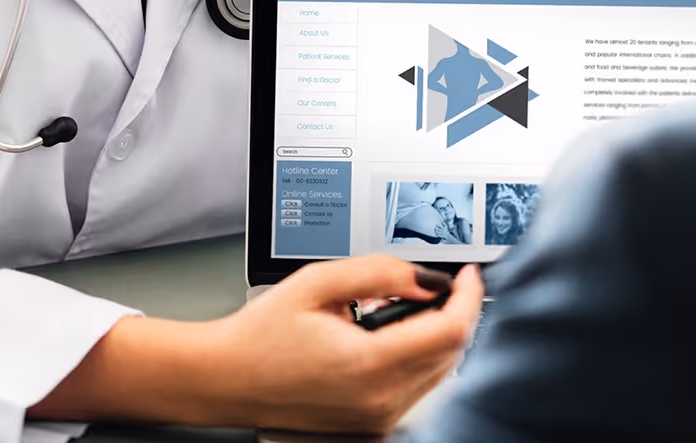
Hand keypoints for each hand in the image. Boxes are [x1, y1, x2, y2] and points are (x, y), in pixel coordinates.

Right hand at [28, 256, 482, 433]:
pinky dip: (418, 357)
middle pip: (452, 351)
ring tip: (398, 308)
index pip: (451, 331)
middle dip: (454, 311)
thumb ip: (378, 273)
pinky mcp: (374, 423)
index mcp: (368, 365)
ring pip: (440, 371)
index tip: (468, 274)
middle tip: (432, 283)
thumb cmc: (261, 334)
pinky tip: (387, 336)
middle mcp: (380, 399)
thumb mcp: (317, 284)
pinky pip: (418, 387)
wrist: (227, 379)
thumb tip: (426, 278)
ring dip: (437, 334)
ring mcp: (378, 417)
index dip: (469, 296)